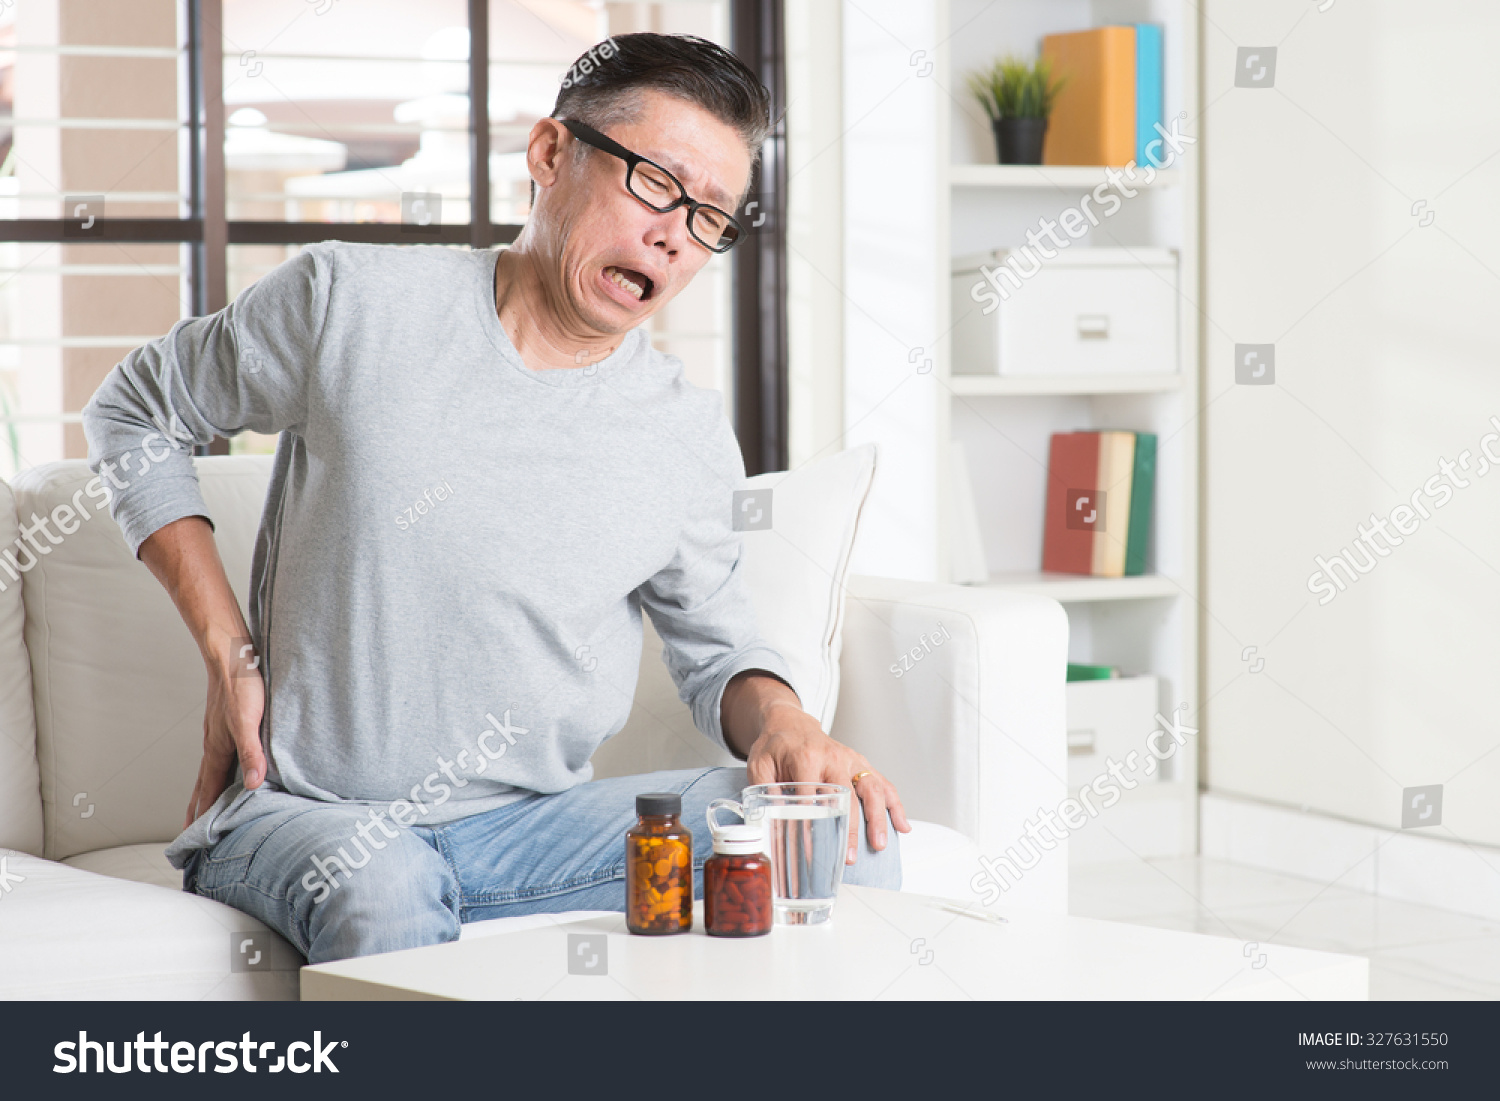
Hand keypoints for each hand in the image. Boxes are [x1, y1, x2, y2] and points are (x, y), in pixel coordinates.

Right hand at [184, 638, 266, 827]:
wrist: (231, 655)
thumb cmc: (242, 685)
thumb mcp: (250, 721)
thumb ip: (252, 752)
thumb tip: (252, 785)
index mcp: (217, 752)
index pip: (207, 793)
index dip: (201, 818)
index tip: (193, 842)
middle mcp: (214, 748)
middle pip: (202, 788)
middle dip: (197, 813)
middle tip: (189, 837)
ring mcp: (218, 737)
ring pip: (210, 773)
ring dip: (207, 793)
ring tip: (205, 810)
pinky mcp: (227, 726)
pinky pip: (221, 757)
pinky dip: (220, 773)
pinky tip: (228, 770)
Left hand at [743, 698, 912, 865]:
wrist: (790, 723)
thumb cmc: (775, 746)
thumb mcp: (759, 766)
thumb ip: (764, 793)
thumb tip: (769, 824)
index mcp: (806, 758)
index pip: (812, 797)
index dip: (814, 824)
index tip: (814, 850)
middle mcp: (832, 757)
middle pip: (847, 796)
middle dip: (851, 828)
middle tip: (850, 856)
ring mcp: (850, 760)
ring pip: (871, 789)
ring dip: (877, 818)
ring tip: (879, 844)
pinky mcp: (860, 763)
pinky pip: (882, 783)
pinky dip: (895, 804)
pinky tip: (902, 824)